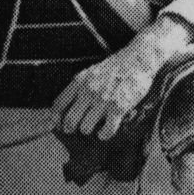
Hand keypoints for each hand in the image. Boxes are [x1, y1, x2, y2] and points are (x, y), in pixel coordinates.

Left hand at [51, 43, 165, 141]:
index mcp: (79, 82)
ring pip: (85, 128)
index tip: (57, 124)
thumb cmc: (115, 66)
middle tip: (73, 130)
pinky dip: (104, 134)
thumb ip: (80, 85)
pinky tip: (105, 133)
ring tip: (93, 128)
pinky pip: (107, 130)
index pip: (59, 104)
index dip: (55, 118)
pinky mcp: (118, 108)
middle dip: (70, 128)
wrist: (138, 60)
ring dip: (89, 130)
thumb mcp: (91, 72)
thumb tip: (69, 101)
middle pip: (69, 120)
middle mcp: (88, 92)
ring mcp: (102, 100)